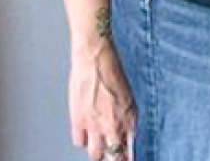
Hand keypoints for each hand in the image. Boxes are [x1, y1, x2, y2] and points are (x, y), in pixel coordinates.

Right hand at [70, 42, 135, 160]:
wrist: (96, 59)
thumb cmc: (112, 73)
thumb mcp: (128, 99)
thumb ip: (126, 120)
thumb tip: (124, 136)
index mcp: (130, 120)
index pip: (130, 151)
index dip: (127, 158)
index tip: (126, 160)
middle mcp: (114, 126)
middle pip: (114, 157)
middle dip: (113, 157)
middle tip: (111, 154)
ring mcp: (95, 125)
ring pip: (95, 154)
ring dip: (97, 151)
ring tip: (97, 144)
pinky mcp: (79, 121)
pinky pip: (79, 142)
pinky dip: (81, 139)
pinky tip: (84, 132)